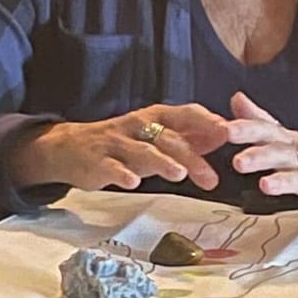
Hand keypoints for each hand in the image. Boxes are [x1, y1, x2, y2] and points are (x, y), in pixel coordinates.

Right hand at [10, 103, 229, 194]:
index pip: (185, 114)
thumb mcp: (155, 137)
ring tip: (179, 174)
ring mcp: (116, 143)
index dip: (206, 122)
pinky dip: (122, 174)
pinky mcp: (98, 161)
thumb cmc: (119, 144)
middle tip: (211, 177)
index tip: (228, 133)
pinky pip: (111, 167)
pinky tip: (133, 182)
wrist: (69, 148)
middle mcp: (137, 126)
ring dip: (162, 162)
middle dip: (191, 156)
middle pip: (168, 138)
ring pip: (142, 150)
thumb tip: (221, 135)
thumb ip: (187, 137)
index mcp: (154, 117)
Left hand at [220, 96, 297, 230]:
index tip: (225, 130)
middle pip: (285, 154)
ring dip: (285, 182)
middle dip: (262, 156)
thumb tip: (236, 99)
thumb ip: (264, 123)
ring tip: (265, 186)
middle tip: (238, 161)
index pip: (271, 133)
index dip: (249, 131)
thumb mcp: (291, 142)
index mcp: (296, 146)